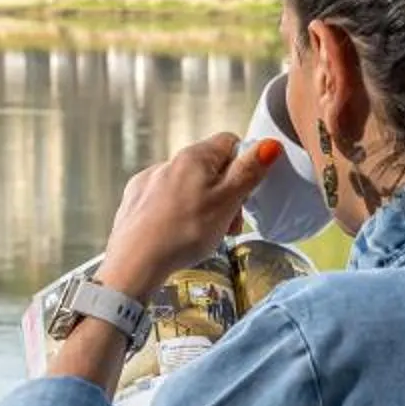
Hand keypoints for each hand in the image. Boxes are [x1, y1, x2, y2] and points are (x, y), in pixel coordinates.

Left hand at [95, 133, 283, 300]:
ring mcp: (149, 181)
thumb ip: (248, 171)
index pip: (229, 143)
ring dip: (203, 206)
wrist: (135, 262)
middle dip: (225, 194)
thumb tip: (269, 144)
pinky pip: (166, 200)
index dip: (244, 166)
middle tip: (228, 224)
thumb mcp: (227, 202)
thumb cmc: (184, 233)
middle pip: (209, 168)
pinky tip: (177, 234)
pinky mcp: (135, 201)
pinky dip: (177, 214)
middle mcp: (168, 162)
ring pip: (188, 186)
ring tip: (203, 236)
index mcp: (194, 156)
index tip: (245, 194)